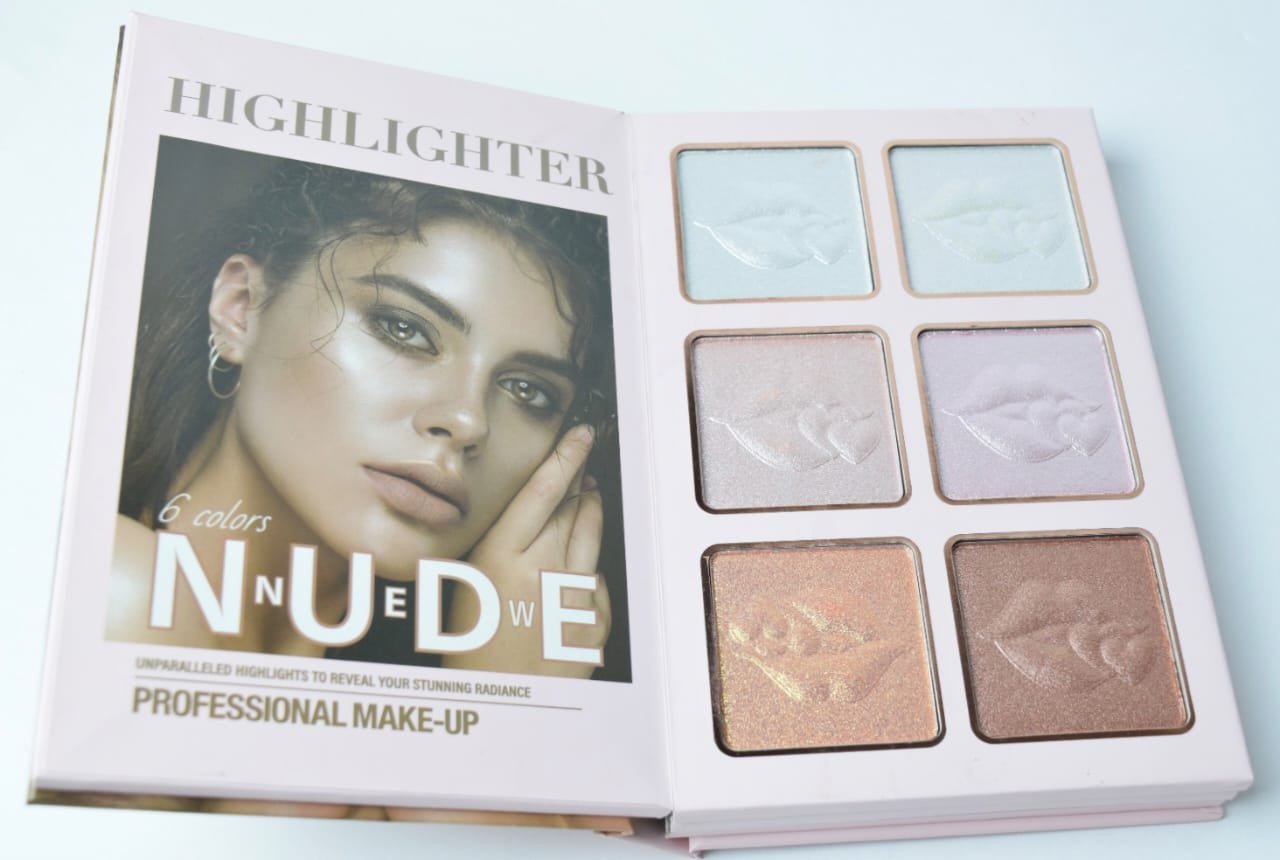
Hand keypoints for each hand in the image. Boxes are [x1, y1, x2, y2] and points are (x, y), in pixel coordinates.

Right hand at [442, 424, 610, 677]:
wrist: (499, 705)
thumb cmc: (470, 650)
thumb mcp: (465, 585)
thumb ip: (498, 546)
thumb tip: (525, 514)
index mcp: (503, 557)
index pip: (543, 491)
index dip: (566, 457)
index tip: (580, 435)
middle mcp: (543, 570)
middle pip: (571, 508)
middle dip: (579, 481)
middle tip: (583, 459)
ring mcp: (574, 595)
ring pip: (590, 537)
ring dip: (590, 513)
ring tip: (588, 498)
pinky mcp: (594, 619)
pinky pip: (596, 579)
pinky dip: (587, 569)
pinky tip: (576, 569)